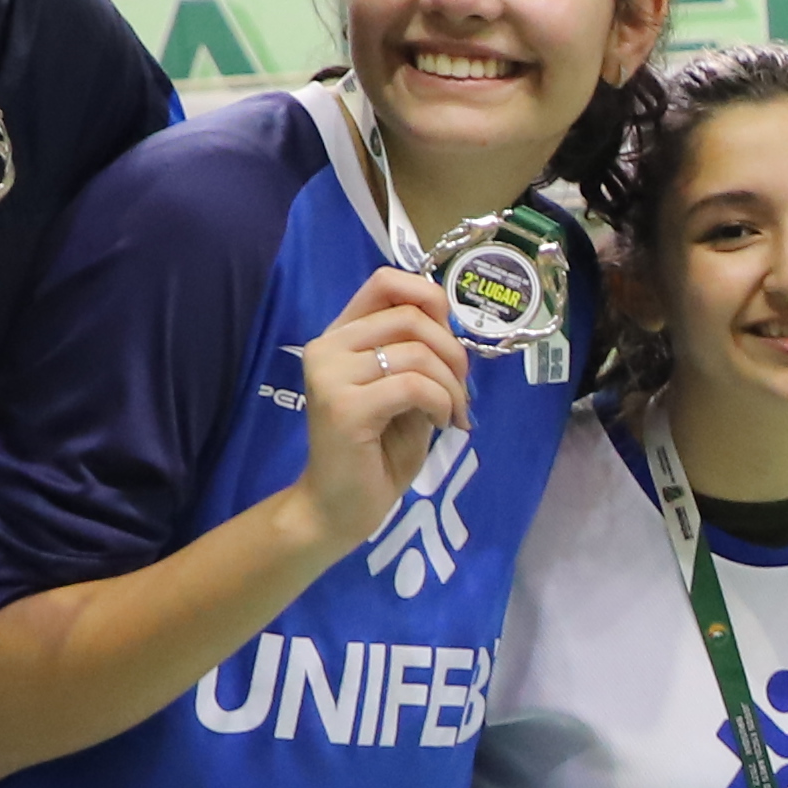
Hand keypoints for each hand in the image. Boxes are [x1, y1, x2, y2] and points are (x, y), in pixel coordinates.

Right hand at [284, 265, 473, 549]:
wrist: (340, 506)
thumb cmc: (377, 451)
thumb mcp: (406, 390)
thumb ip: (419, 352)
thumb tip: (451, 320)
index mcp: (340, 335)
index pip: (385, 281)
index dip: (430, 298)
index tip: (449, 339)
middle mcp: (327, 346)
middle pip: (412, 316)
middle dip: (453, 353)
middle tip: (461, 391)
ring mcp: (330, 374)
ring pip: (418, 353)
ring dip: (452, 386)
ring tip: (453, 414)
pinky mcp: (343, 406)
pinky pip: (413, 385)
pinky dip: (441, 403)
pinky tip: (441, 424)